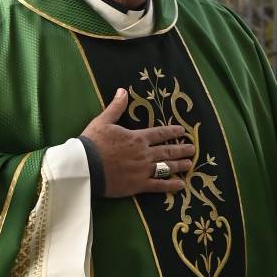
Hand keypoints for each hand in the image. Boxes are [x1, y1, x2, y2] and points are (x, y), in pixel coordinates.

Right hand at [81, 88, 195, 197]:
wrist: (84, 166)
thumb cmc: (92, 143)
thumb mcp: (103, 121)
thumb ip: (116, 107)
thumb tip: (122, 90)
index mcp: (138, 138)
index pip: (160, 133)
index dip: (173, 132)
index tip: (182, 131)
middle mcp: (144, 154)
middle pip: (168, 151)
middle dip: (182, 149)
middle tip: (192, 149)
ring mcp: (143, 170)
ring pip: (167, 167)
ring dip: (180, 165)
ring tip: (190, 164)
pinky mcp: (138, 185)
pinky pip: (158, 185)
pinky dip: (170, 185)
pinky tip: (181, 185)